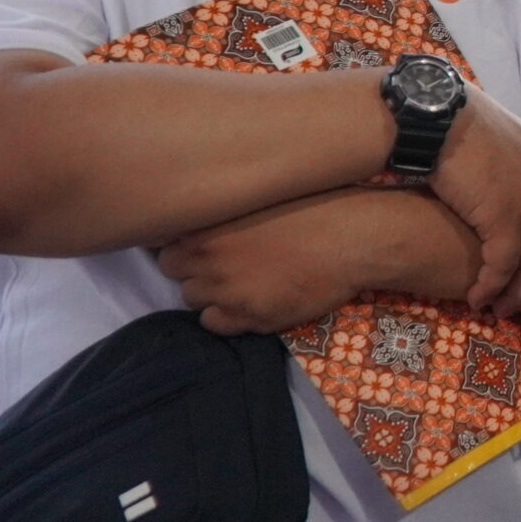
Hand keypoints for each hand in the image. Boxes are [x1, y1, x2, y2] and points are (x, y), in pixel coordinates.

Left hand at [158, 190, 372, 334]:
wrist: (355, 239)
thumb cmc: (317, 207)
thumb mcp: (261, 197)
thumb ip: (224, 211)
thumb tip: (203, 219)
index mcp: (208, 223)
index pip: (165, 239)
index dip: (185, 240)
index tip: (202, 241)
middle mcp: (208, 257)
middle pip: (172, 269)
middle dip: (192, 266)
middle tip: (223, 262)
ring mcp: (226, 290)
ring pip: (191, 298)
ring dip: (209, 291)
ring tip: (240, 282)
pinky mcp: (248, 316)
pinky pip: (213, 324)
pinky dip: (225, 315)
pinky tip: (250, 300)